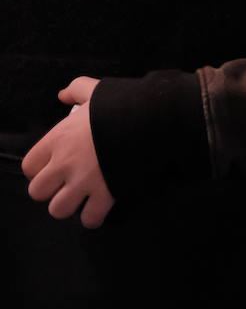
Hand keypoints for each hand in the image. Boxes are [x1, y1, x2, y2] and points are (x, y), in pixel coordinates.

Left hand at [21, 77, 113, 227]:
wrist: (153, 119)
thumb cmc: (123, 104)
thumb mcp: (96, 89)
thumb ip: (76, 89)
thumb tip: (63, 95)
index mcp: (58, 139)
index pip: (29, 166)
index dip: (40, 169)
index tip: (54, 166)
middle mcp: (65, 164)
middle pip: (38, 192)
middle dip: (52, 190)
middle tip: (68, 183)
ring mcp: (84, 182)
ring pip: (59, 210)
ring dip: (71, 206)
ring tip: (84, 197)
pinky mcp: (106, 194)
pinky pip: (90, 219)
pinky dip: (94, 217)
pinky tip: (100, 208)